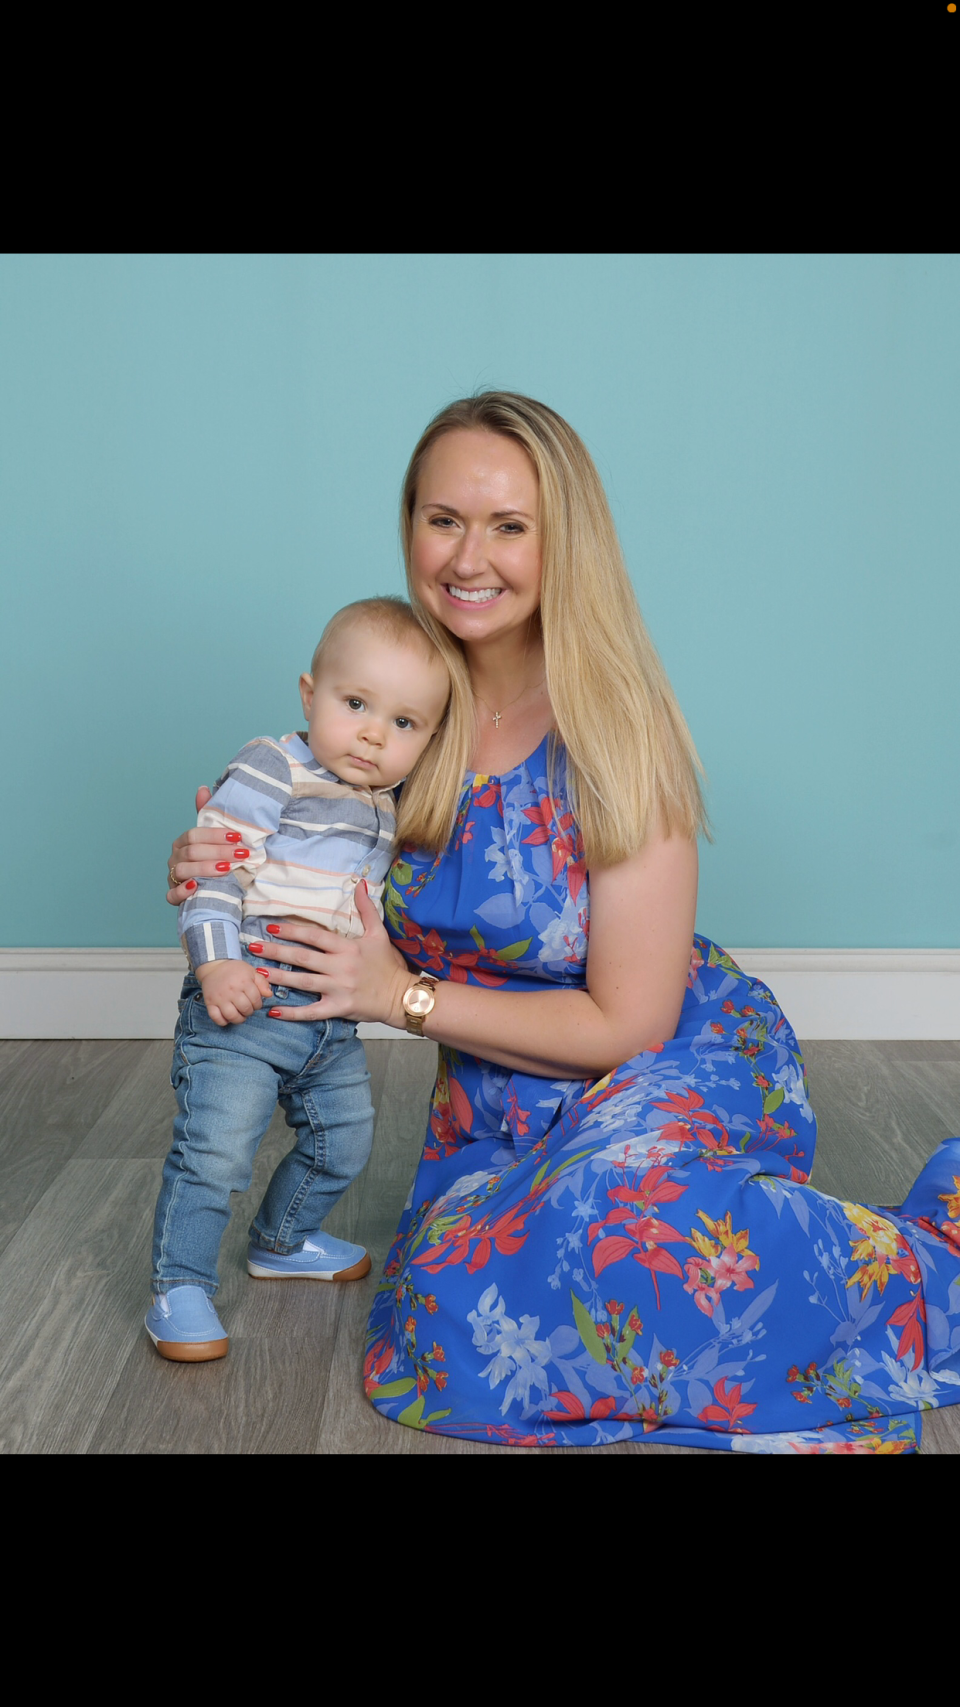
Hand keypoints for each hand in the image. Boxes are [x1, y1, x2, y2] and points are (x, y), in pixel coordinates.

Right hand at [166, 787, 250, 903]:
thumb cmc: (215, 861)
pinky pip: (172, 895)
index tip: (238, 837)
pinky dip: (182, 892)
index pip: (194, 835)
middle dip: (218, 852)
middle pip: (192, 852)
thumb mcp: (215, 839)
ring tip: (227, 869)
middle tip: (241, 854)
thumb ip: (208, 816)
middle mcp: (175, 858)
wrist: (216, 890)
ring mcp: (173, 877)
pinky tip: (196, 887)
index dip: (216, 836)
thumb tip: (203, 788)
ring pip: (183, 871)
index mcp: (183, 842)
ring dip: (205, 869)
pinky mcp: (174, 896)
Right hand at [195, 958, 271, 1026]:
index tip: (255, 1003)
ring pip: (232, 1016)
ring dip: (239, 1019)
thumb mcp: (251, 971)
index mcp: (244, 982)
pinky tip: (227, 1017)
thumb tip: (269, 994)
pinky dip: (223, 1021)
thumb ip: (262, 982)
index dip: (258, 1004)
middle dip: (249, 1011)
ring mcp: (219, 998)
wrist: (214, 966)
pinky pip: (216, 1018)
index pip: (256, 1000)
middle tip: (247, 1008)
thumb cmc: (234, 970)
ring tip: (240, 1014)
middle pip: (245, 1009)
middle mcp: (231, 991)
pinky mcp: (209, 1003)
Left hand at [254, 881, 410, 1024]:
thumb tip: (360, 883)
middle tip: (252, 947)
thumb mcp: (379, 934)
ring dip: (279, 977)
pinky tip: (274, 1011)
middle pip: (303, 958)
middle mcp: (341, 967)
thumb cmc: (388, 965)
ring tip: (258, 973)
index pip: (315, 936)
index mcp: (348, 948)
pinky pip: (312, 1012)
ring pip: (303, 983)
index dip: (292, 931)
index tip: (272, 927)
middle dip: (276, 952)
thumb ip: (366, 909)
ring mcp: (338, 989)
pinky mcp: (339, 1007)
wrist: (401, 996)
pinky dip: (293, 1013)